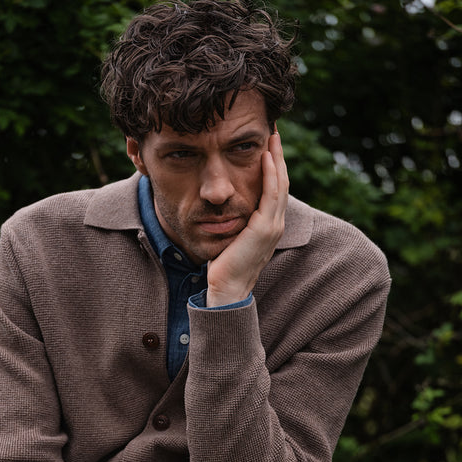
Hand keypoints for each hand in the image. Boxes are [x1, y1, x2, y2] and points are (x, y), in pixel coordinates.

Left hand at [206, 130, 288, 306]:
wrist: (227, 289)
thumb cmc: (224, 267)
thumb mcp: (231, 237)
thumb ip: (234, 221)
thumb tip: (221, 207)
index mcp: (269, 225)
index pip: (275, 189)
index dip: (273, 165)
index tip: (267, 144)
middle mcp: (276, 224)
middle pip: (282, 181)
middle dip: (278, 155)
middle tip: (273, 131)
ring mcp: (273, 226)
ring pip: (280, 184)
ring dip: (277, 158)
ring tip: (272, 136)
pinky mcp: (265, 228)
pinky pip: (271, 194)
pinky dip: (270, 173)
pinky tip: (266, 156)